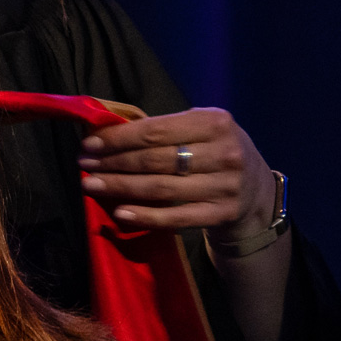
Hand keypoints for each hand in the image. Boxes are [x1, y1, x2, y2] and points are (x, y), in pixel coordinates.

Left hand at [78, 106, 275, 240]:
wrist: (256, 191)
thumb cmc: (215, 153)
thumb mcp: (202, 130)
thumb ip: (164, 129)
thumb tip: (108, 132)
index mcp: (215, 122)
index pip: (156, 130)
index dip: (119, 139)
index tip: (90, 144)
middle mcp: (223, 153)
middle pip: (155, 160)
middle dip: (114, 162)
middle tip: (84, 165)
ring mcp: (223, 186)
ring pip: (160, 188)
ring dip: (120, 187)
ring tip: (91, 185)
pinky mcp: (220, 214)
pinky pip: (175, 218)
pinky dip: (144, 216)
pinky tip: (120, 213)